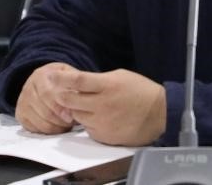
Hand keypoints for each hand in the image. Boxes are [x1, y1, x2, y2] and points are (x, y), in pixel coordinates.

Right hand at [15, 62, 76, 134]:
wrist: (46, 80)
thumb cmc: (62, 79)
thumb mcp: (70, 74)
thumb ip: (75, 85)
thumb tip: (79, 99)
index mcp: (41, 75)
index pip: (47, 94)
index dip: (60, 108)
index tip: (71, 117)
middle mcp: (28, 87)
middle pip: (44, 111)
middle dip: (60, 120)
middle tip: (71, 122)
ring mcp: (22, 101)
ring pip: (40, 122)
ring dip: (55, 127)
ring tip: (67, 124)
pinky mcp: (20, 114)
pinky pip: (34, 129)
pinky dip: (47, 132)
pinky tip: (57, 126)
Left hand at [50, 68, 165, 146]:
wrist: (159, 114)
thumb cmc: (141, 92)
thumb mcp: (120, 76)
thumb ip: (98, 80)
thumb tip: (78, 82)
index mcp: (108, 85)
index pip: (77, 80)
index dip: (61, 78)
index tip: (52, 76)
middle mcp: (102, 104)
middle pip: (69, 100)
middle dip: (61, 95)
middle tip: (60, 92)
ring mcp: (102, 122)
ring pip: (76, 115)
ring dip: (75, 109)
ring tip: (86, 104)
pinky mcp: (104, 136)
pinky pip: (87, 128)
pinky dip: (87, 121)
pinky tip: (98, 116)